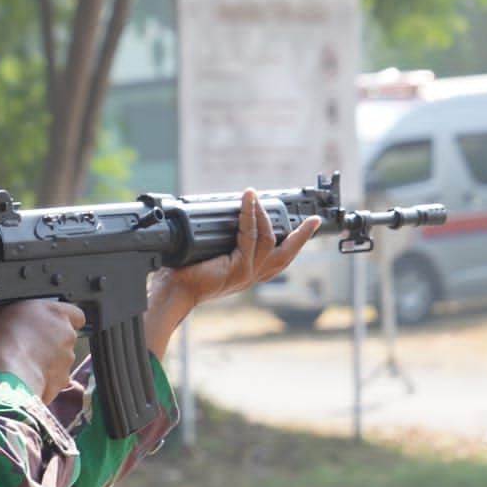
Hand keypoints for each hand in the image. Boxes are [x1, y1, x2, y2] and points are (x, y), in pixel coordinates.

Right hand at [0, 299, 85, 403]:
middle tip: (30, 342)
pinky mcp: (63, 379)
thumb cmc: (4, 342)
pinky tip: (27, 374)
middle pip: (65, 336)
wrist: (11, 375)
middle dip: (51, 339)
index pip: (74, 313)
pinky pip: (55, 376)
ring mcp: (67, 358)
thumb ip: (3, 311)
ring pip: (61, 357)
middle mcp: (68, 334)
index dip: (62, 318)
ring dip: (48, 358)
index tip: (48, 322)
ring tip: (25, 360)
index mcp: (57, 313)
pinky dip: (44, 376)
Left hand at [144, 189, 320, 357]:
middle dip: (301, 236)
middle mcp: (251, 277)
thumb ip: (223, 242)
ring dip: (262, 214)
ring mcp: (246, 274)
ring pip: (267, 240)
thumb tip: (224, 215)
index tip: (305, 227)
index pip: (277, 260)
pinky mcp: (238, 269)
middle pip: (286, 255)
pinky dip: (248, 217)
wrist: (173, 290)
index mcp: (247, 274)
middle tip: (313, 220)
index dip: (293, 243)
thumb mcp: (211, 254)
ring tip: (255, 196)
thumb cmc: (184, 273)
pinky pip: (249, 238)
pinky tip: (246, 203)